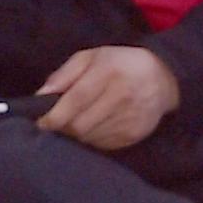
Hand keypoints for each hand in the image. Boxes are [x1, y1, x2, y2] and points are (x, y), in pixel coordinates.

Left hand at [33, 46, 181, 151]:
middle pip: (80, 125)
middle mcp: (122, 96)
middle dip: (64, 127)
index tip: (41, 122)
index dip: (55, 115)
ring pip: (89, 137)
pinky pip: (102, 144)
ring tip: (79, 119)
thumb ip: (64, 75)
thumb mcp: (90, 58)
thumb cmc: (119, 65)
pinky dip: (92, 138)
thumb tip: (40, 96)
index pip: (76, 100)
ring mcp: (130, 118)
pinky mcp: (134, 134)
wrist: (162, 79)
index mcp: (109, 72)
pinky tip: (96, 124)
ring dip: (77, 133)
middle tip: (58, 121)